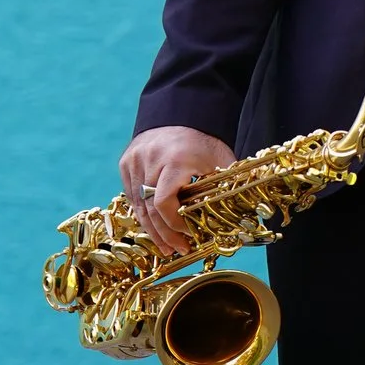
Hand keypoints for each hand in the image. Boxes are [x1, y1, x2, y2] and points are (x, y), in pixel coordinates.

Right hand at [118, 127, 235, 255]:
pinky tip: (154, 228)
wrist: (181, 113)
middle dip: (163, 233)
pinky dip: (142, 213)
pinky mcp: (126, 163)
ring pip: (137, 205)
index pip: (164, 201)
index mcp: (175, 159)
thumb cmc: (205, 140)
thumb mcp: (220, 160)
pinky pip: (131, 195)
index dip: (173, 223)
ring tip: (164, 247)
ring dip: (151, 228)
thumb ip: (222, 186)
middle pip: (149, 208)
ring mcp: (134, 162)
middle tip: (176, 251)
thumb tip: (239, 217)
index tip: (187, 235)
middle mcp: (150, 160)